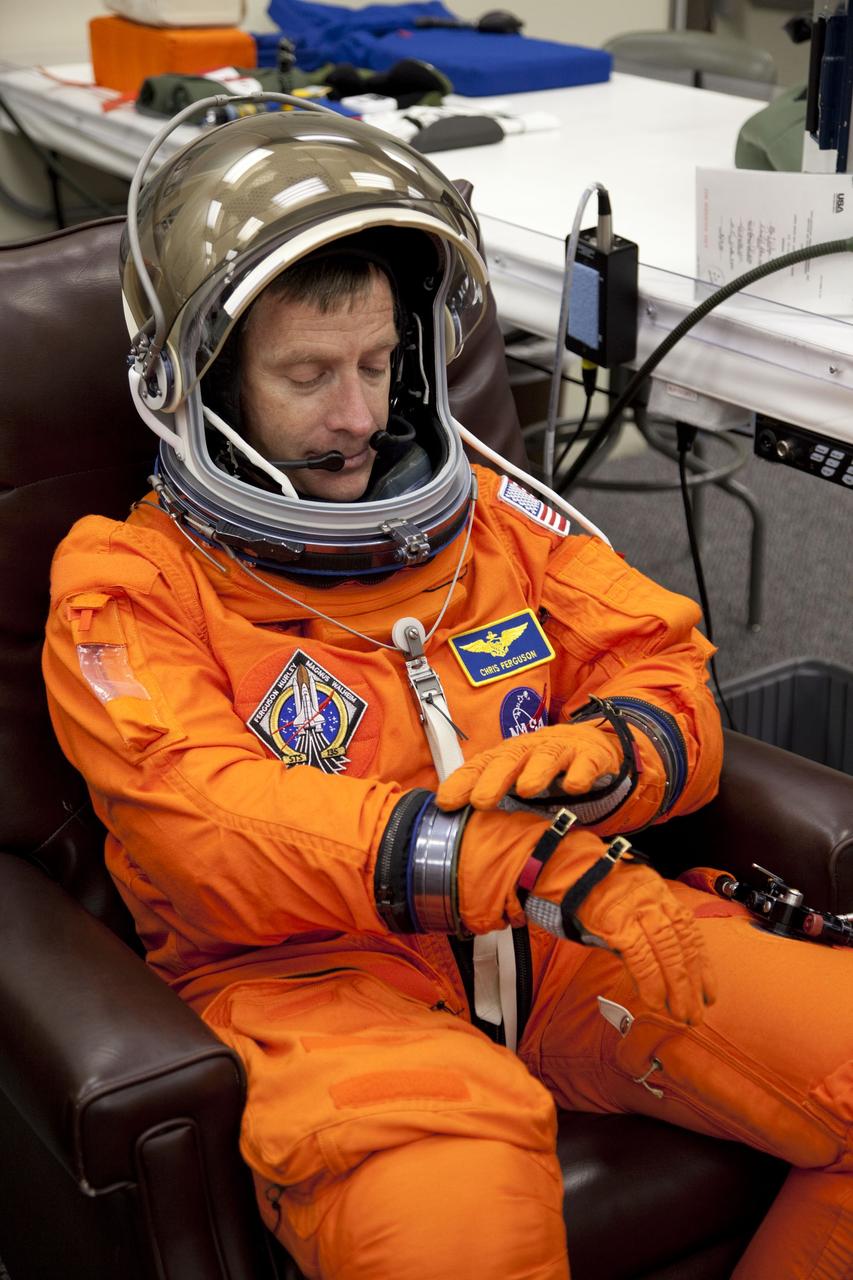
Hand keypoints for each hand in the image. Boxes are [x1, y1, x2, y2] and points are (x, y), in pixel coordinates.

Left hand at [437, 723, 623, 809]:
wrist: (592, 746)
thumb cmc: (545, 766)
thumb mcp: (516, 778)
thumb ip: (492, 797)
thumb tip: (453, 824)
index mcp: (508, 755)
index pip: (480, 764)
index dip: (462, 781)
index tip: (445, 802)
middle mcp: (531, 749)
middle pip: (510, 758)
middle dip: (494, 778)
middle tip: (481, 800)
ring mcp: (561, 750)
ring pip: (547, 756)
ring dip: (536, 771)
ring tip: (526, 789)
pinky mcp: (590, 756)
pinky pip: (585, 763)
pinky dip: (580, 773)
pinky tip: (574, 787)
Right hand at [535, 854, 715, 1024]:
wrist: (557, 869)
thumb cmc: (587, 890)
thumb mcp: (624, 904)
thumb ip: (642, 932)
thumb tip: (659, 970)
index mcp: (658, 892)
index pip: (689, 932)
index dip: (702, 966)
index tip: (709, 992)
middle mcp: (652, 898)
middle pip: (681, 945)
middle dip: (691, 984)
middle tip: (696, 1013)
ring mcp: (635, 909)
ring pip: (667, 952)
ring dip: (677, 988)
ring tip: (681, 1014)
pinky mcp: (616, 922)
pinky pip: (640, 957)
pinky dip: (651, 982)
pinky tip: (655, 1002)